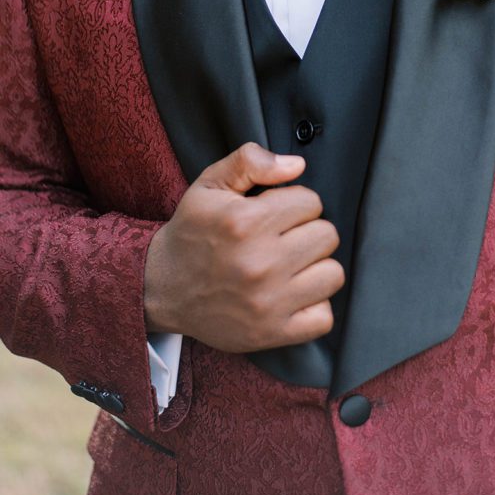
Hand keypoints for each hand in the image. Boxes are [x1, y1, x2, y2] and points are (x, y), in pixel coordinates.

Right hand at [143, 143, 343, 352]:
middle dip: (308, 231)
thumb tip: (297, 165)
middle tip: (284, 239)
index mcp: (246, 222)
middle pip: (327, 236)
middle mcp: (259, 263)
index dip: (296, 203)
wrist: (162, 287)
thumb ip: (251, 161)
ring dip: (316, 267)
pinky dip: (314, 305)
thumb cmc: (192, 232)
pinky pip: (324, 317)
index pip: (312, 202)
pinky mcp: (271, 333)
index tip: (277, 214)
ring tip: (291, 265)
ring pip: (333, 274)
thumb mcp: (210, 185)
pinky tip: (293, 294)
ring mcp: (267, 302)